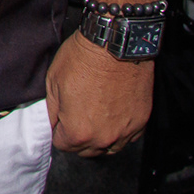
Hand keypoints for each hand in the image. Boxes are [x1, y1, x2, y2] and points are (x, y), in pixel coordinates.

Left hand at [44, 30, 153, 156]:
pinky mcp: (141, 121)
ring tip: (95, 115)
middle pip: (86, 150)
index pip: (62, 145)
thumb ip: (52, 111)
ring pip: (109, 147)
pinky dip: (120, 129)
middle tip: (76, 115)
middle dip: (77, 137)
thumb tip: (54, 123)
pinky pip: (128, 136)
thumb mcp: (53, 82)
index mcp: (78, 132)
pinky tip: (113, 113)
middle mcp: (104, 138)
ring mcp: (125, 131)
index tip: (61, 119)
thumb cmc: (84, 59)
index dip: (58, 130)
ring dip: (99, 136)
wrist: (115, 43)